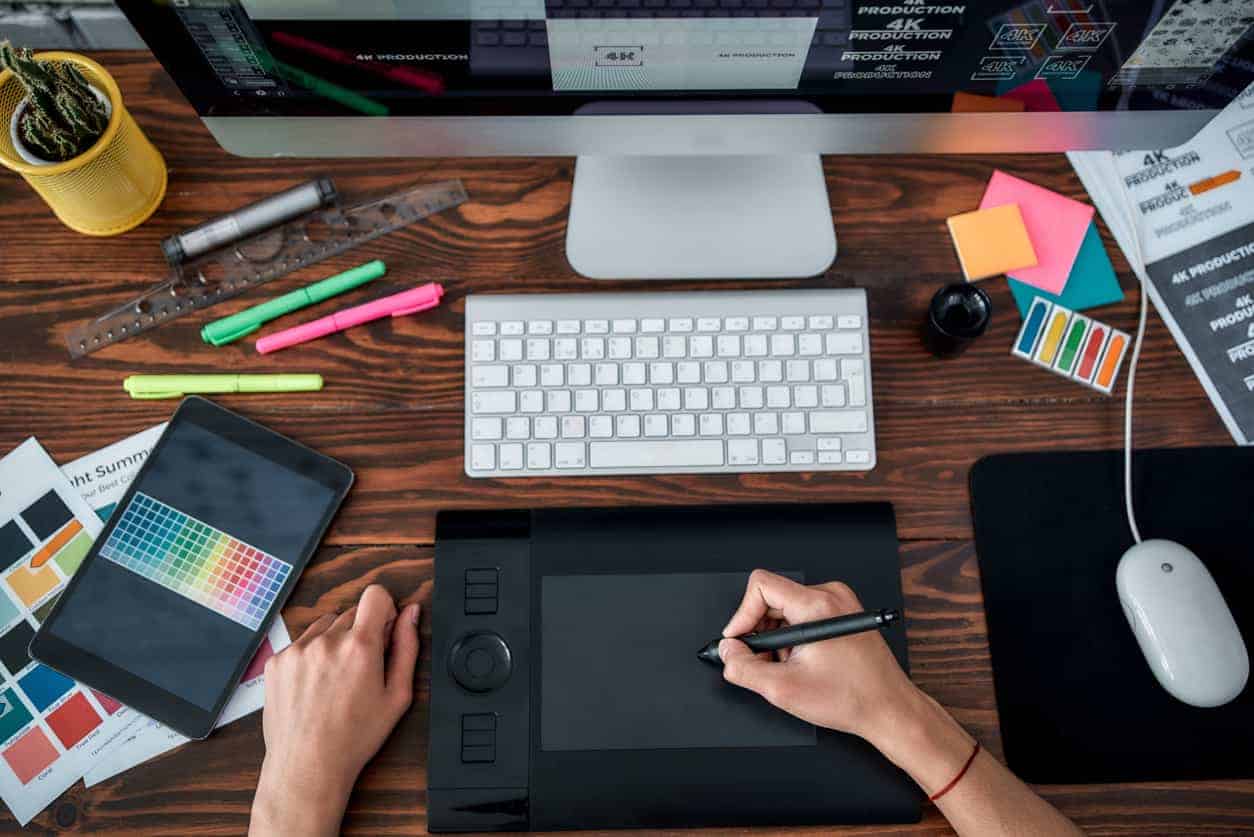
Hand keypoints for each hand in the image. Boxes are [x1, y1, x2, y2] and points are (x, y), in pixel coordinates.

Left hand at [249, 585, 420, 836]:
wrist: (307, 765)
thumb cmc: (355, 737)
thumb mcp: (397, 696)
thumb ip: (407, 647)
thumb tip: (411, 614)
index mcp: (360, 647)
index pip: (375, 595)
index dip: (383, 609)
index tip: (382, 630)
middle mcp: (326, 642)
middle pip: (351, 613)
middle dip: (359, 633)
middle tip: (359, 670)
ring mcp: (297, 650)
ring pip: (325, 626)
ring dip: (333, 642)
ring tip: (335, 679)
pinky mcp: (277, 661)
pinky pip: (301, 643)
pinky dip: (310, 656)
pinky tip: (315, 686)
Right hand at [719, 570, 916, 742]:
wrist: (889, 709)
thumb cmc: (852, 698)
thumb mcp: (783, 689)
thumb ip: (744, 667)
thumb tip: (728, 651)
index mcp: (817, 606)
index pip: (761, 586)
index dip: (742, 614)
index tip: (739, 639)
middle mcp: (831, 597)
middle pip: (772, 598)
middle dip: (761, 632)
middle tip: (765, 661)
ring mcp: (840, 604)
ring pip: (786, 609)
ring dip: (778, 639)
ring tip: (790, 667)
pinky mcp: (843, 614)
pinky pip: (803, 616)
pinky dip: (794, 639)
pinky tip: (804, 663)